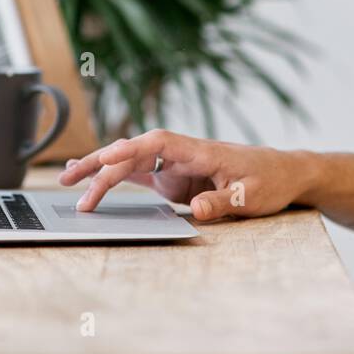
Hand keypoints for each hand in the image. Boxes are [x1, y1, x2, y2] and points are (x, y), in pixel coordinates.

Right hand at [57, 129, 310, 220]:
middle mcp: (182, 153)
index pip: (156, 144)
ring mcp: (176, 165)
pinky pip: (140, 175)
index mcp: (199, 150)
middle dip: (100, 162)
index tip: (105, 160)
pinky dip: (117, 178)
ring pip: (131, 162)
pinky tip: (95, 185)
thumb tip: (194, 210)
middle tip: (68, 178)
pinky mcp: (176, 178)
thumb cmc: (270, 180)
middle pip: (133, 151)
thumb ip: (222, 203)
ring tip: (68, 182)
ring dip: (101, 171)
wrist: (284, 173)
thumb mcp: (252, 196)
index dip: (128, 150)